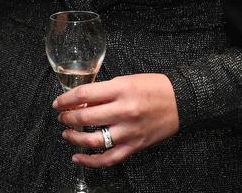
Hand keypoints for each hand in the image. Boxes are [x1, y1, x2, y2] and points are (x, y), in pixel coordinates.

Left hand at [52, 73, 178, 168]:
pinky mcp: (135, 145)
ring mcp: (129, 131)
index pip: (83, 95)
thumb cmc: (154, 87)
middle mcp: (124, 111)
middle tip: (61, 117)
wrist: (183, 101)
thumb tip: (81, 101)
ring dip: (74, 138)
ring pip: (93, 140)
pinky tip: (78, 157)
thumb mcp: (126, 80)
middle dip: (67, 118)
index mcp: (120, 90)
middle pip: (85, 117)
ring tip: (67, 134)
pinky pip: (109, 158)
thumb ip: (104, 91)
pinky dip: (90, 161)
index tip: (58, 103)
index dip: (65, 99)